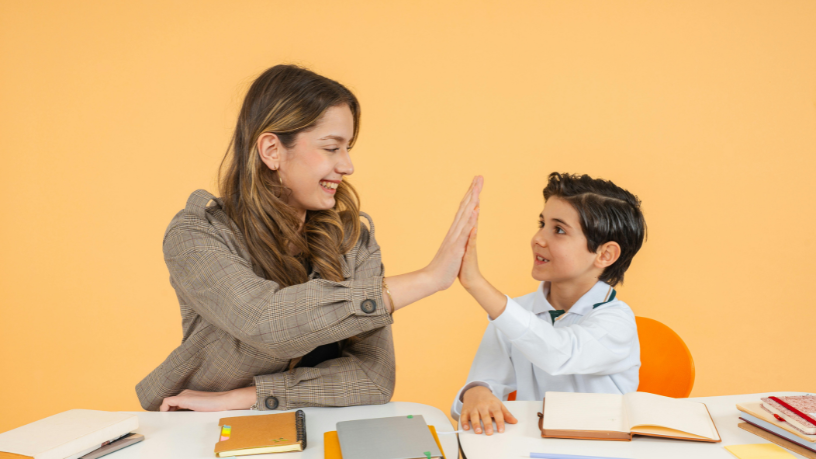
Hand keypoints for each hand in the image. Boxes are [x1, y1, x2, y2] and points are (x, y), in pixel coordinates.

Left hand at [159, 387, 255, 411]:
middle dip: (167, 411)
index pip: (175, 402)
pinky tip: (166, 415)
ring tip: (165, 419)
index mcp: (189, 395)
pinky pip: (167, 402)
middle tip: (166, 420)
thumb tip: (186, 418)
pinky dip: (164, 409)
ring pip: (168, 402)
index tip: (170, 418)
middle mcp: (185, 393)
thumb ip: (193, 409)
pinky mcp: (183, 399)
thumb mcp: (201, 408)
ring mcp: (184, 395)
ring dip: (165, 411)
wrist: (222, 401)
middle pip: (170, 402)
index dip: (170, 410)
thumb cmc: (215, 406)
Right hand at [424, 176, 482, 291]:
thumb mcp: (453, 250)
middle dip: (472, 191)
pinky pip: (465, 232)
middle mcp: (454, 231)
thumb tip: (459, 231)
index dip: (470, 196)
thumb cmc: (443, 267)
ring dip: (472, 201)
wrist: (432, 279)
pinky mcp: (456, 247)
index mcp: (454, 232)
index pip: (463, 210)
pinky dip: (470, 220)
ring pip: (465, 215)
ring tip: (477, 187)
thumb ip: (456, 239)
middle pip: (465, 207)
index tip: (476, 183)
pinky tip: (475, 210)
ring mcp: (455, 238)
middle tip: (479, 176)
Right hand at [460, 385, 517, 434]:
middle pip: (485, 415)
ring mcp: (474, 408)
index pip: (497, 413)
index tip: (501, 430)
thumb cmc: (489, 400)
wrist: (476, 390)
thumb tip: (514, 421)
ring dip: (476, 424)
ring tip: (478, 432)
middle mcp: (483, 406)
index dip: (500, 422)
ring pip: (474, 416)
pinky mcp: (466, 409)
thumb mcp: (499, 404)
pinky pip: (464, 416)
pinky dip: (464, 422)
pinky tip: (466, 428)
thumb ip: (506, 414)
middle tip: (489, 433)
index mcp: (492, 405)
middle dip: (487, 424)